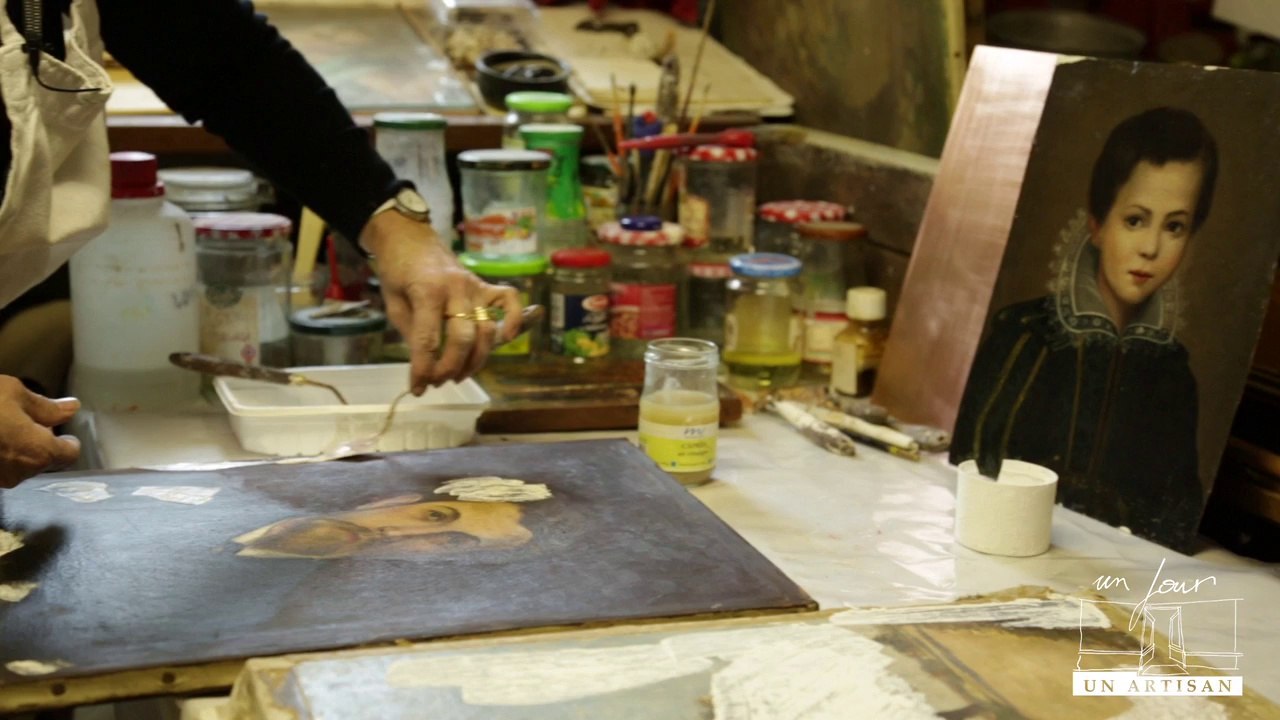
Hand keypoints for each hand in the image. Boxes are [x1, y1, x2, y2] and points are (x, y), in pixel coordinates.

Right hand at [0, 375, 80, 488]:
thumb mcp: (13, 394)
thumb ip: (46, 407)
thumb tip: (71, 408)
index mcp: (39, 452)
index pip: (69, 454)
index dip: (68, 442)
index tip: (64, 433)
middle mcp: (19, 473)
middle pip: (43, 460)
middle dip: (39, 443)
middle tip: (25, 422)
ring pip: (18, 465)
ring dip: (17, 450)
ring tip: (4, 426)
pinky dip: (0, 455)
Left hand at [359, 212, 522, 394]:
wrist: (408, 237)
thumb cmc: (397, 271)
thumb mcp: (394, 304)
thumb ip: (413, 334)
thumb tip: (426, 366)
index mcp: (427, 291)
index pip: (429, 340)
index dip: (423, 369)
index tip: (417, 389)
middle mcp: (456, 289)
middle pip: (463, 338)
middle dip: (450, 367)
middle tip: (437, 382)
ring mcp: (474, 286)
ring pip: (486, 329)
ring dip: (475, 359)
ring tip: (458, 374)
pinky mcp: (485, 285)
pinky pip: (509, 300)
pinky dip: (515, 320)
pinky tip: (507, 338)